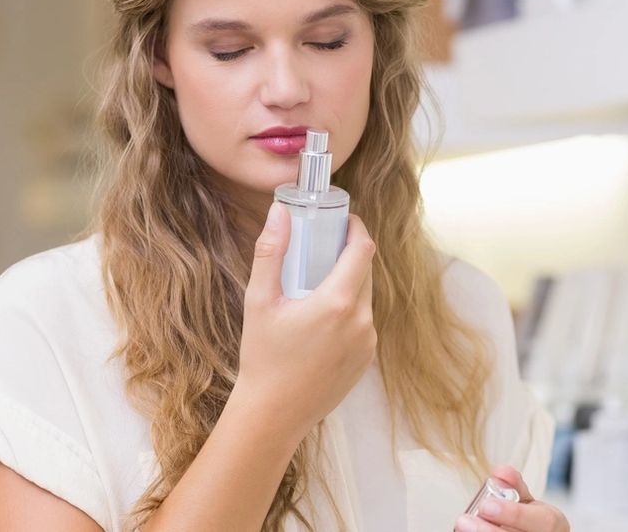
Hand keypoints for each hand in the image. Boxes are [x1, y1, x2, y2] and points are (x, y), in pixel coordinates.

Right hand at [234, 202, 376, 439]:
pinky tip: (322, 319)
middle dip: (349, 255)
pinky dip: (349, 311)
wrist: (274, 414)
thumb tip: (280, 212)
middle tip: (322, 249)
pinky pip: (364, 323)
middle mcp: (362, 322)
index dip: (357, 229)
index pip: (363, 250)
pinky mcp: (366, 360)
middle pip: (366, 272)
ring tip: (317, 285)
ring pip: (365, 298)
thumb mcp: (259, 301)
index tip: (343, 220)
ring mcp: (368, 343)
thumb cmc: (263, 358)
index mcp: (339, 303)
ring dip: (349, 284)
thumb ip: (271, 252)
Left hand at [454, 465, 571, 531]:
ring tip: (461, 528)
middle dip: (489, 531)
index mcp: (553, 525)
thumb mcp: (530, 504)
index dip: (514, 514)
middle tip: (464, 521)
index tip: (486, 505)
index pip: (542, 522)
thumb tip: (500, 472)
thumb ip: (515, 487)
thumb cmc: (534, 524)